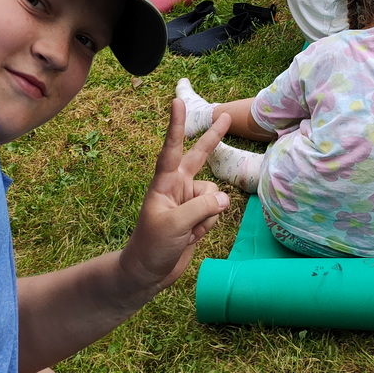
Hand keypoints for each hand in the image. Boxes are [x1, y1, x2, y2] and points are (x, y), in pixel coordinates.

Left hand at [115, 100, 231, 297]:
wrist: (148, 273)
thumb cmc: (151, 245)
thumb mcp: (174, 225)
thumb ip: (201, 208)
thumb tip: (224, 199)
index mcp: (164, 183)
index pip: (171, 149)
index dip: (176, 125)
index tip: (177, 101)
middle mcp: (178, 186)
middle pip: (199, 157)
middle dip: (212, 138)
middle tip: (225, 115)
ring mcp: (189, 201)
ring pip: (213, 195)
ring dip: (207, 214)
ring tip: (189, 231)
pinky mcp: (198, 216)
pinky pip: (215, 212)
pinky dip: (208, 225)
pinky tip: (194, 236)